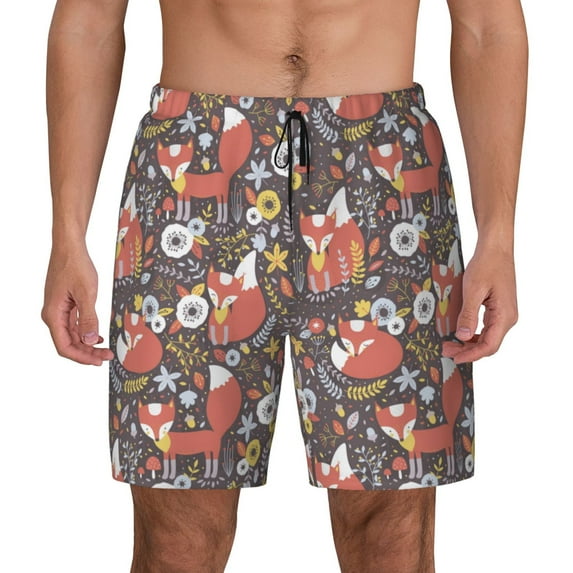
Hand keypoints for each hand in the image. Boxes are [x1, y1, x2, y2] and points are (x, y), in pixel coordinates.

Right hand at [41, 244, 114, 365]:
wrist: (69, 247)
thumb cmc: (75, 266)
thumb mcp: (86, 293)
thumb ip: (88, 318)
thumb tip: (89, 340)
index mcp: (53, 315)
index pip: (65, 346)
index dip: (82, 357)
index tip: (98, 361)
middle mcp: (53, 315)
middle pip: (69, 343)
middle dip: (87, 353)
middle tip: (107, 357)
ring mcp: (58, 310)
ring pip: (72, 335)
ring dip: (87, 344)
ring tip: (105, 349)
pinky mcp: (65, 305)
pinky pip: (74, 325)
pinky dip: (85, 332)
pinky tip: (97, 336)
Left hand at [441, 245, 517, 363]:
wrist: (496, 248)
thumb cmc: (487, 265)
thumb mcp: (473, 290)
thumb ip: (468, 315)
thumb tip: (462, 336)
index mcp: (504, 316)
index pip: (489, 345)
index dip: (472, 355)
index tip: (455, 358)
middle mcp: (508, 318)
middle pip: (488, 344)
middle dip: (467, 350)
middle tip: (446, 350)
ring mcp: (504, 313)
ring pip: (487, 337)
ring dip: (469, 343)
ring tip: (450, 343)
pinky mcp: (498, 308)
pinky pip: (486, 327)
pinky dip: (473, 333)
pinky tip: (460, 332)